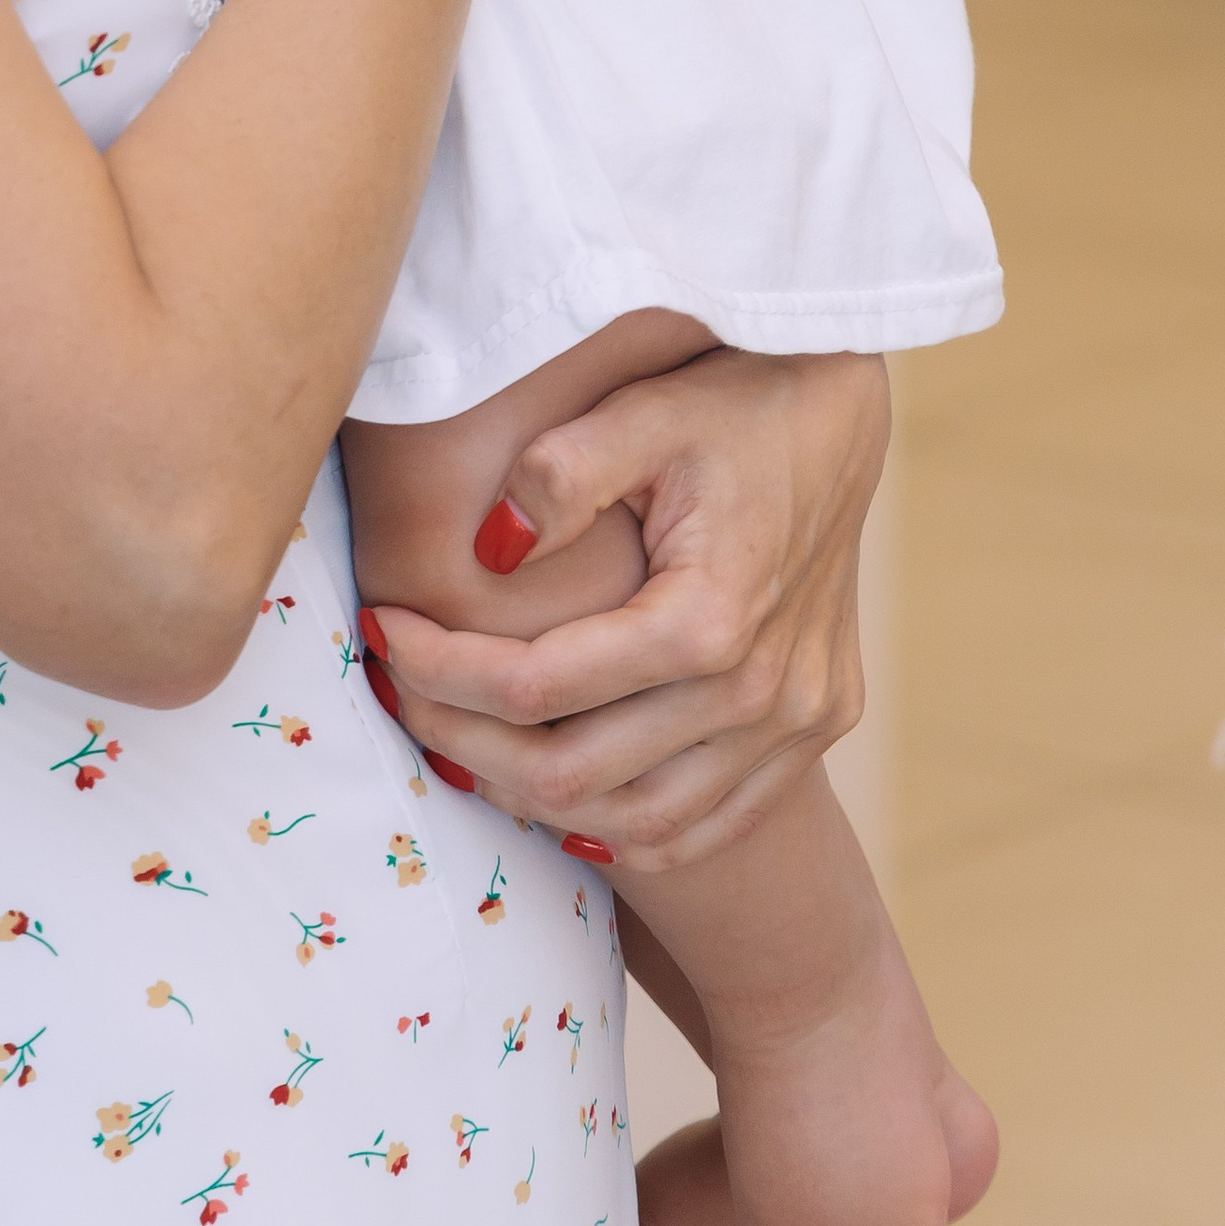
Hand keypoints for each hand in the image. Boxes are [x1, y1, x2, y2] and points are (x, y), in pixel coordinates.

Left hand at [362, 347, 888, 868]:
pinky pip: (710, 824)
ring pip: (642, 824)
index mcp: (710, 617)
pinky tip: (565, 790)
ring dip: (537, 800)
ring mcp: (798, 721)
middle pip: (576, 775)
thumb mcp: (640, 410)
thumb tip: (485, 551)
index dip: (438, 668)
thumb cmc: (730, 397)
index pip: (534, 685)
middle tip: (401, 694)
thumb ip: (559, 474)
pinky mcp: (817, 725)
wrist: (841, 408)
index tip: (382, 628)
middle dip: (465, 743)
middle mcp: (762, 691)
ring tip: (464, 743)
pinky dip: (628, 828)